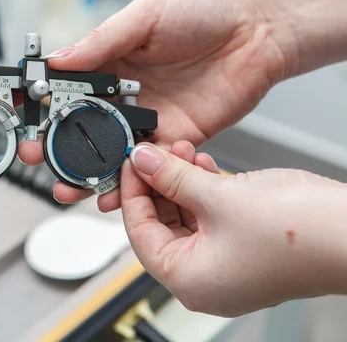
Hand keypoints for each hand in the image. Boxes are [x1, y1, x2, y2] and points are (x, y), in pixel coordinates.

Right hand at [18, 0, 288, 206]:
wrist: (260, 30)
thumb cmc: (205, 9)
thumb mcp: (146, 15)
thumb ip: (104, 41)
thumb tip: (61, 60)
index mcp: (111, 62)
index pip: (67, 88)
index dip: (43, 105)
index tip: (24, 119)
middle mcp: (125, 94)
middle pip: (82, 126)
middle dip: (57, 146)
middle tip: (38, 157)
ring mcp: (148, 118)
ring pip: (110, 152)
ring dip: (87, 171)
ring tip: (67, 186)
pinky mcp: (175, 138)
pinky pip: (148, 165)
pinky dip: (130, 182)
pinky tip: (112, 191)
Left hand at [121, 141, 346, 316]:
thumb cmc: (299, 233)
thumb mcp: (219, 196)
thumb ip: (173, 177)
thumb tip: (144, 162)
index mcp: (187, 280)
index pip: (139, 232)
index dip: (132, 192)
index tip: (131, 162)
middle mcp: (204, 279)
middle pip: (161, 224)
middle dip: (159, 183)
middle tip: (155, 152)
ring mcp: (226, 264)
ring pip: (187, 217)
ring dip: (182, 182)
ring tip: (182, 150)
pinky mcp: (244, 247)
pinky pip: (211, 218)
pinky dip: (203, 191)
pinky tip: (203, 164)